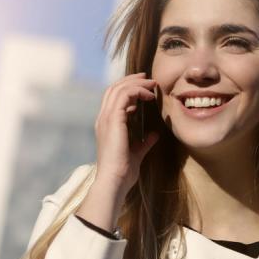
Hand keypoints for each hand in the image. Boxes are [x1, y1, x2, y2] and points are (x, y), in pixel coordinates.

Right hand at [93, 72, 159, 197]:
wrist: (115, 180)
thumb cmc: (123, 172)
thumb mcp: (137, 153)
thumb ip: (144, 142)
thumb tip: (154, 134)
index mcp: (106, 125)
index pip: (113, 98)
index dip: (128, 89)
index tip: (144, 88)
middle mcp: (103, 119)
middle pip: (114, 88)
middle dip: (131, 80)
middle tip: (147, 78)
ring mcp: (106, 118)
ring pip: (118, 88)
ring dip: (136, 83)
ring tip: (151, 84)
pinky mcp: (113, 120)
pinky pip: (125, 95)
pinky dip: (137, 91)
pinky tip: (149, 96)